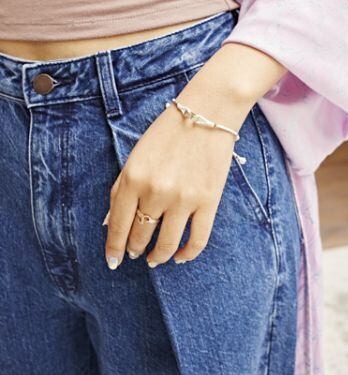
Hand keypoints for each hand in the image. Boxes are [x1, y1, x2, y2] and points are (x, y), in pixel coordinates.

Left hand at [104, 95, 240, 268]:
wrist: (207, 113)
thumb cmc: (167, 133)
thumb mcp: (136, 156)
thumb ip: (122, 189)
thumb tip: (111, 224)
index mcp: (133, 178)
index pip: (118, 225)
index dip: (114, 248)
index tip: (113, 261)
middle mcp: (156, 191)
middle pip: (141, 235)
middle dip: (135, 249)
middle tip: (136, 253)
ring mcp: (183, 199)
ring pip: (166, 244)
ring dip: (158, 256)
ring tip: (154, 258)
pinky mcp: (209, 202)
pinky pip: (197, 240)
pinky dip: (187, 254)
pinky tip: (180, 257)